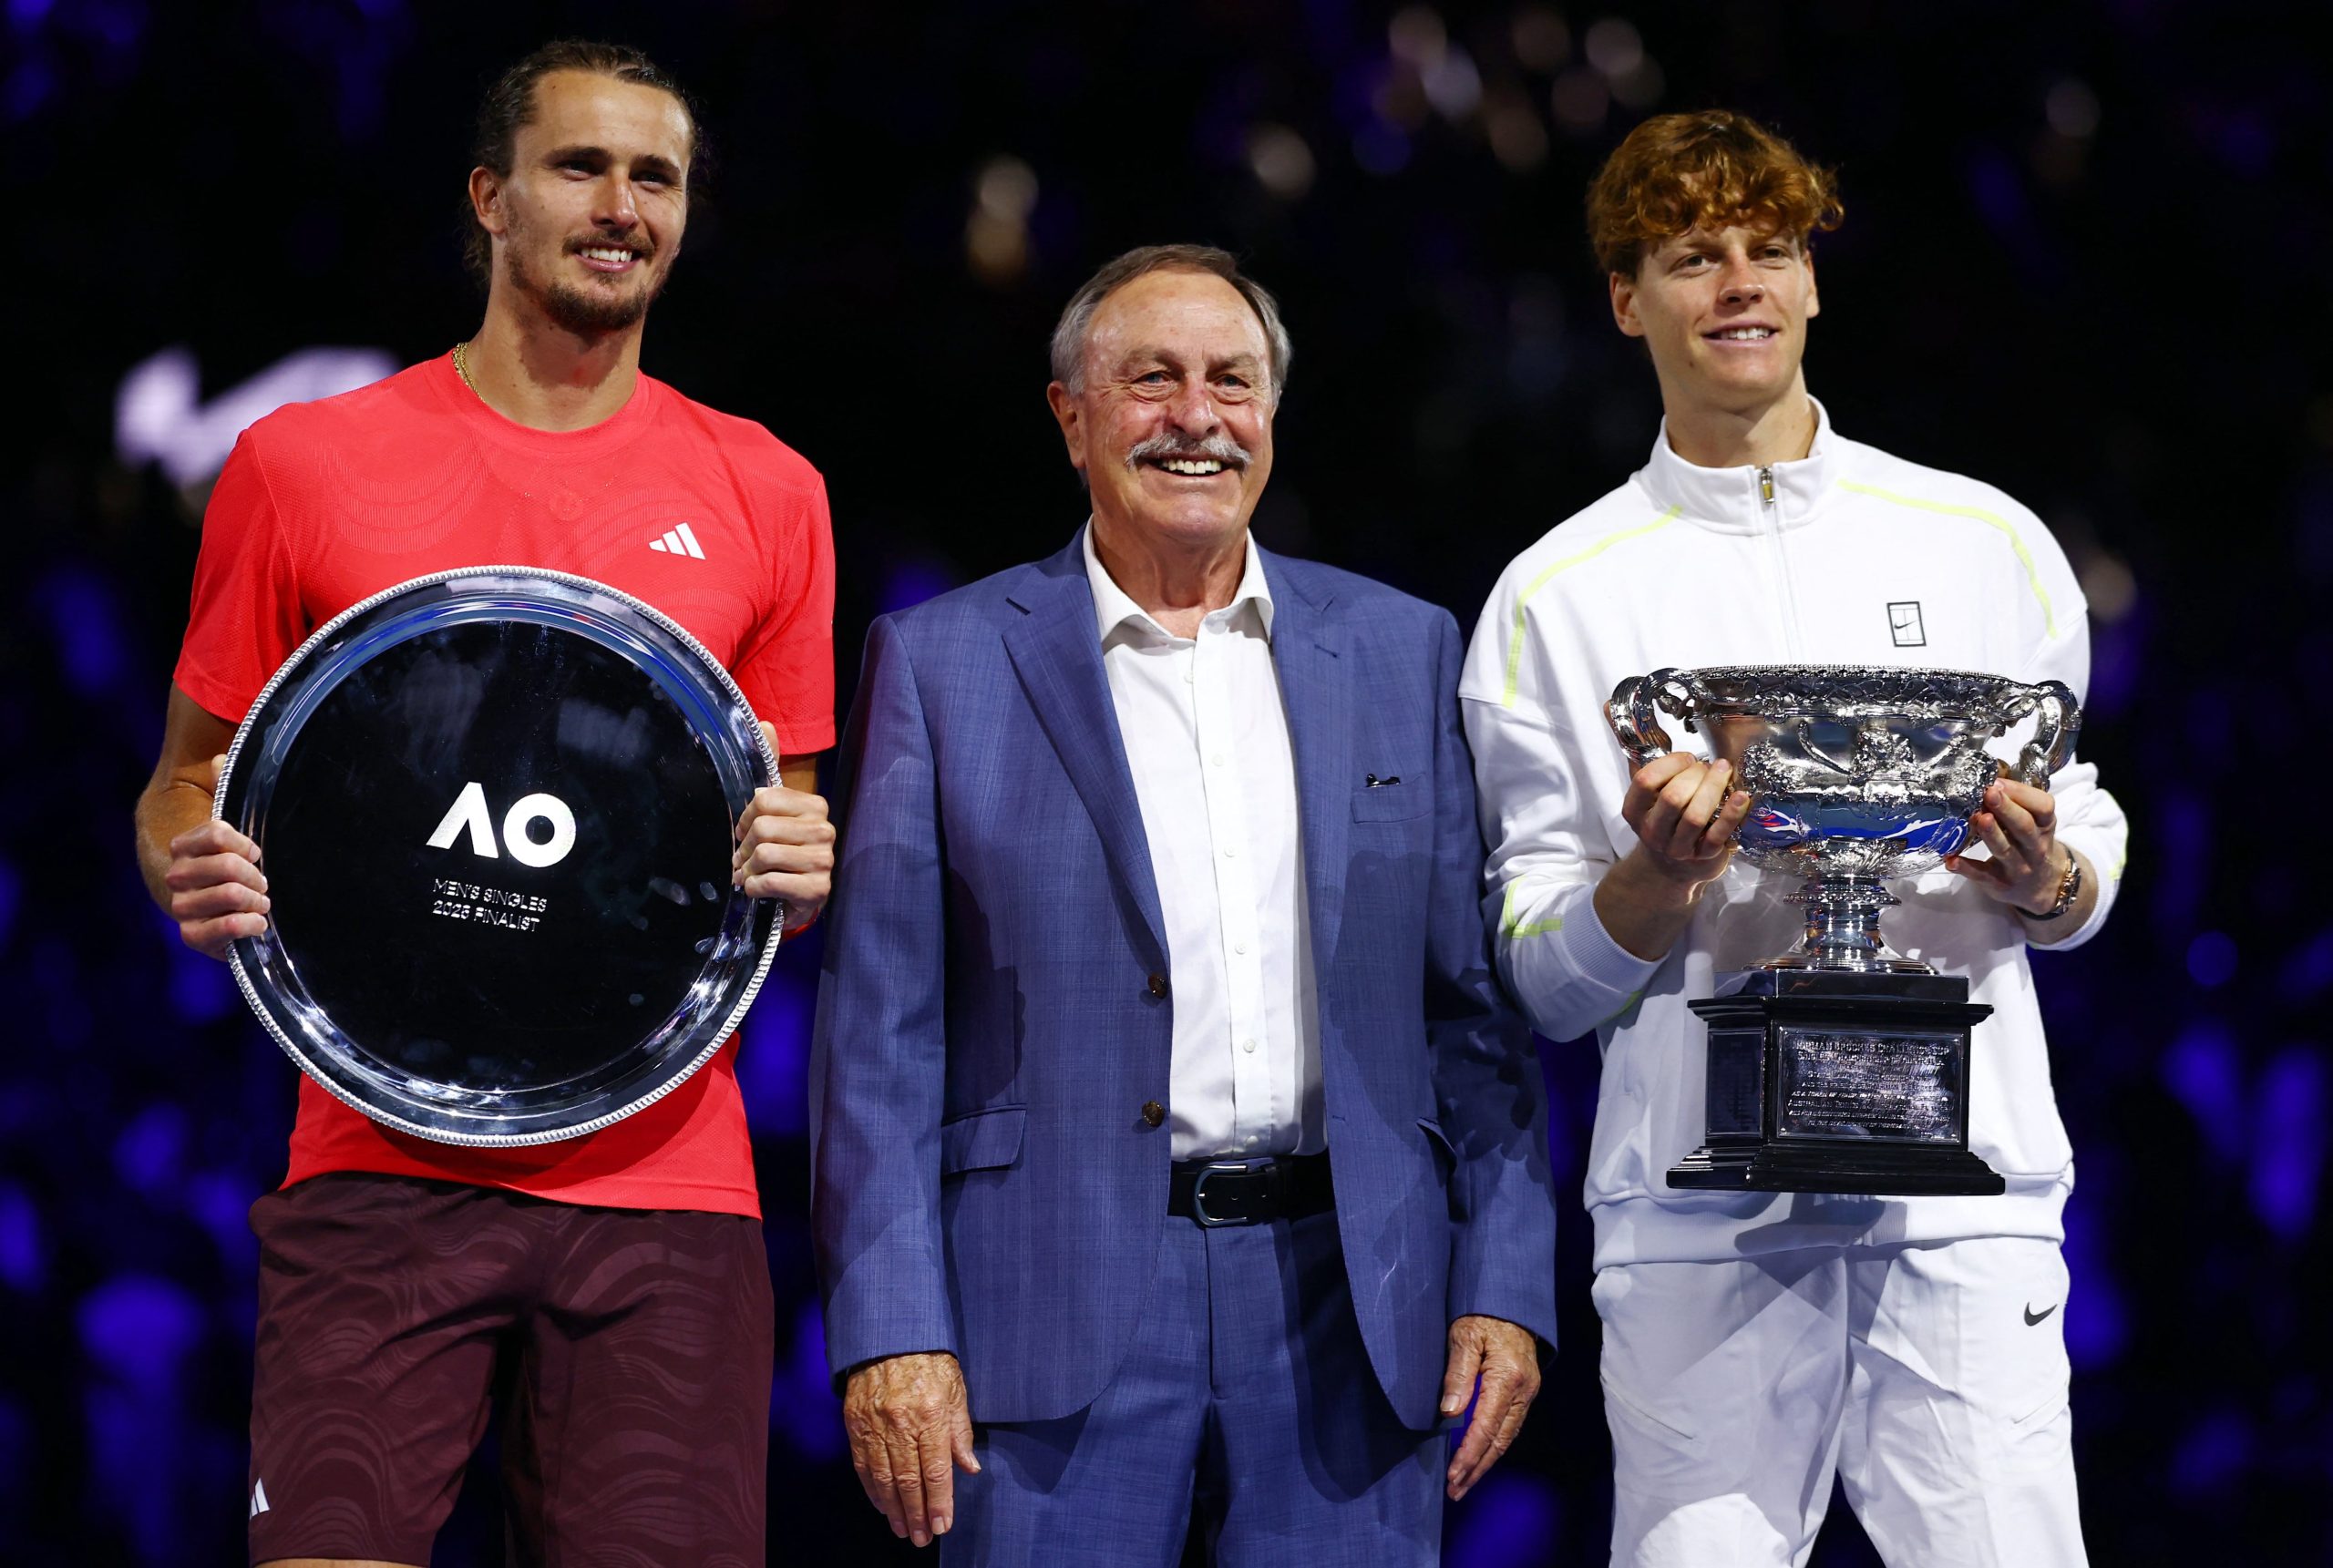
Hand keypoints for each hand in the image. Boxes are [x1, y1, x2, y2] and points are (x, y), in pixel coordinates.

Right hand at [164, 758, 268, 959]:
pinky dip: (248, 924)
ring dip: (255, 899)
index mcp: (184, 846)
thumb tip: (219, 756)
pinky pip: (223, 927)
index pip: (216, 832)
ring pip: (229, 894)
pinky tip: (258, 923)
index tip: (254, 852)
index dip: (243, 842)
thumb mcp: (231, 831)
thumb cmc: (230, 866)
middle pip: (226, 865)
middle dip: (254, 874)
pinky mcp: (192, 936)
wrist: (218, 911)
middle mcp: (177, 875)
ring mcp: (182, 906)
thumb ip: (224, 791)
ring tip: (261, 903)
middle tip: (262, 883)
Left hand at [733, 724, 834, 931]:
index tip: (743, 834)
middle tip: (742, 861)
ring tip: (749, 876)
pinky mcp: (818, 888)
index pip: (764, 799)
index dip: (743, 820)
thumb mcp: (773, 812)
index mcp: (815, 806)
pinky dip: (754, 888)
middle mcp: (825, 829)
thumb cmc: (781, 851)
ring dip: (747, 871)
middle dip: (742, 850)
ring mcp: (824, 860)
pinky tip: (758, 891)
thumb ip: (769, 768)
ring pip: (764, 854)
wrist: (797, 899)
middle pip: (762, 828)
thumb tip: (764, 724)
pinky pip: (770, 881)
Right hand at [842, 1351, 978, 1546]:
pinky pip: (862, 1465)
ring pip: (884, 1478)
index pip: (936, 1470)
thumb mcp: (956, 1388)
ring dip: (894, 1509)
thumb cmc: (930, 1359)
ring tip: (904, 1529)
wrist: (889, 1333)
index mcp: (931, 1414)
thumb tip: (970, 1468)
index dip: (940, 1502)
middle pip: (908, 1481)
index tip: (943, 1525)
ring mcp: (874, 1424)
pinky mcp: (854, 1422)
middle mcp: (900, 1423)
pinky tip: (882, 1505)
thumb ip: (961, 1431)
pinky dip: (872, 1489)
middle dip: (917, 1514)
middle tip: (922, 1538)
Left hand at [1439, 1314, 1540, 1500]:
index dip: (1468, 1455)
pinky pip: (1510, 1426)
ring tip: (1464, 1482)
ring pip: (1506, 1437)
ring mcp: (1528, 1393)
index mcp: (1507, 1377)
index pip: (1485, 1427)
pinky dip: (1494, 1446)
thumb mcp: (1464, 1335)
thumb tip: (1450, 1413)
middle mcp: (1523, 1390)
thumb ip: (1457, 1373)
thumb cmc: (1483, 1314)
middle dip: (1477, 1469)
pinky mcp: (1526, 1391)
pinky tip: (1480, 1457)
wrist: (1512, 1300)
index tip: (1453, 1475)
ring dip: (1485, 1462)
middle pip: (1500, 1440)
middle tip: (1456, 1490)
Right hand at [1619, 751, 1750, 894]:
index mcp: (1634, 811)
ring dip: (1714, 788)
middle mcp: (1652, 831)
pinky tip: (1742, 796)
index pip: (1645, 781)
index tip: (1687, 758)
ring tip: (1724, 771)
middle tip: (1709, 766)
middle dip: (1696, 774)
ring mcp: (1677, 847)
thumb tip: (1619, 716)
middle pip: (1673, 797)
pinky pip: (1718, 834)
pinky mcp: (1703, 856)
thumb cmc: (1664, 819)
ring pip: (1695, 816)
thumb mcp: (1647, 796)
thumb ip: (1643, 764)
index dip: (1669, 763)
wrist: (1671, 867)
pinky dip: (1732, 813)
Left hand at [1945, 778, 2067, 914]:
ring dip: (1990, 834)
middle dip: (2006, 809)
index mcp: (2045, 825)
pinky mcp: (1998, 883)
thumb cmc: (2031, 842)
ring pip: (2005, 850)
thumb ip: (2018, 800)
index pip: (2043, 807)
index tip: (1998, 782)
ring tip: (1977, 817)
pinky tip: (1950, 859)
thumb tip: (1989, 774)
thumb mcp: (2035, 821)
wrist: (2043, 885)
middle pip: (2024, 827)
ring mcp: (2018, 867)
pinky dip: (1965, 868)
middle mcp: (2035, 846)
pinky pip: (1982, 875)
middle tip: (1989, 792)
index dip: (2022, 793)